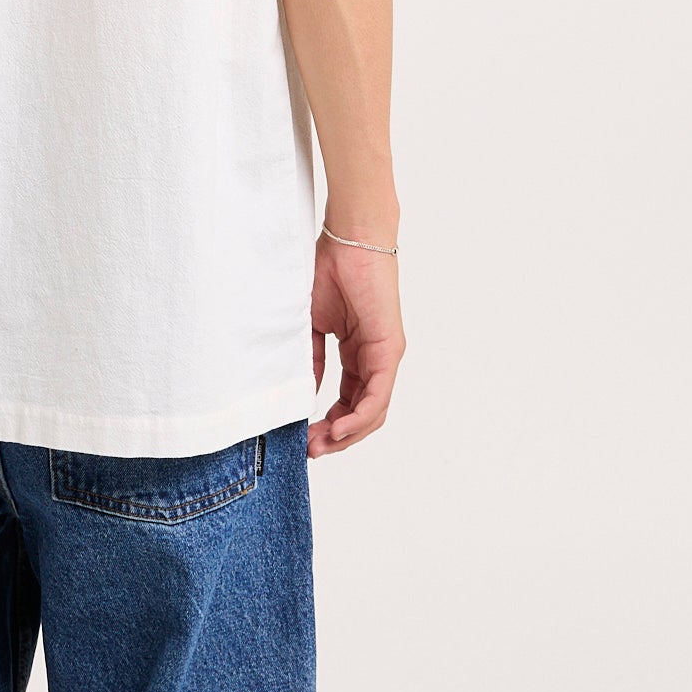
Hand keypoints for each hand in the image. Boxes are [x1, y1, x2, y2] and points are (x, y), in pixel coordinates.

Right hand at [308, 232, 404, 457]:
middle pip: (362, 413)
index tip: (302, 437)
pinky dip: (359, 416)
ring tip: (320, 444)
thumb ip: (312, 359)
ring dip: (347, 434)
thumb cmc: (329, 270)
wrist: (349, 241)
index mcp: (357, 352)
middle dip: (336, 437)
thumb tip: (306, 391)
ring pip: (372, 411)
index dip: (327, 423)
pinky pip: (378, 395)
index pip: (347, 400)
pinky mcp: (389, 350)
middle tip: (309, 450)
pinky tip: (339, 429)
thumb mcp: (311, 324)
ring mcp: (384, 356)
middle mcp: (375, 359)